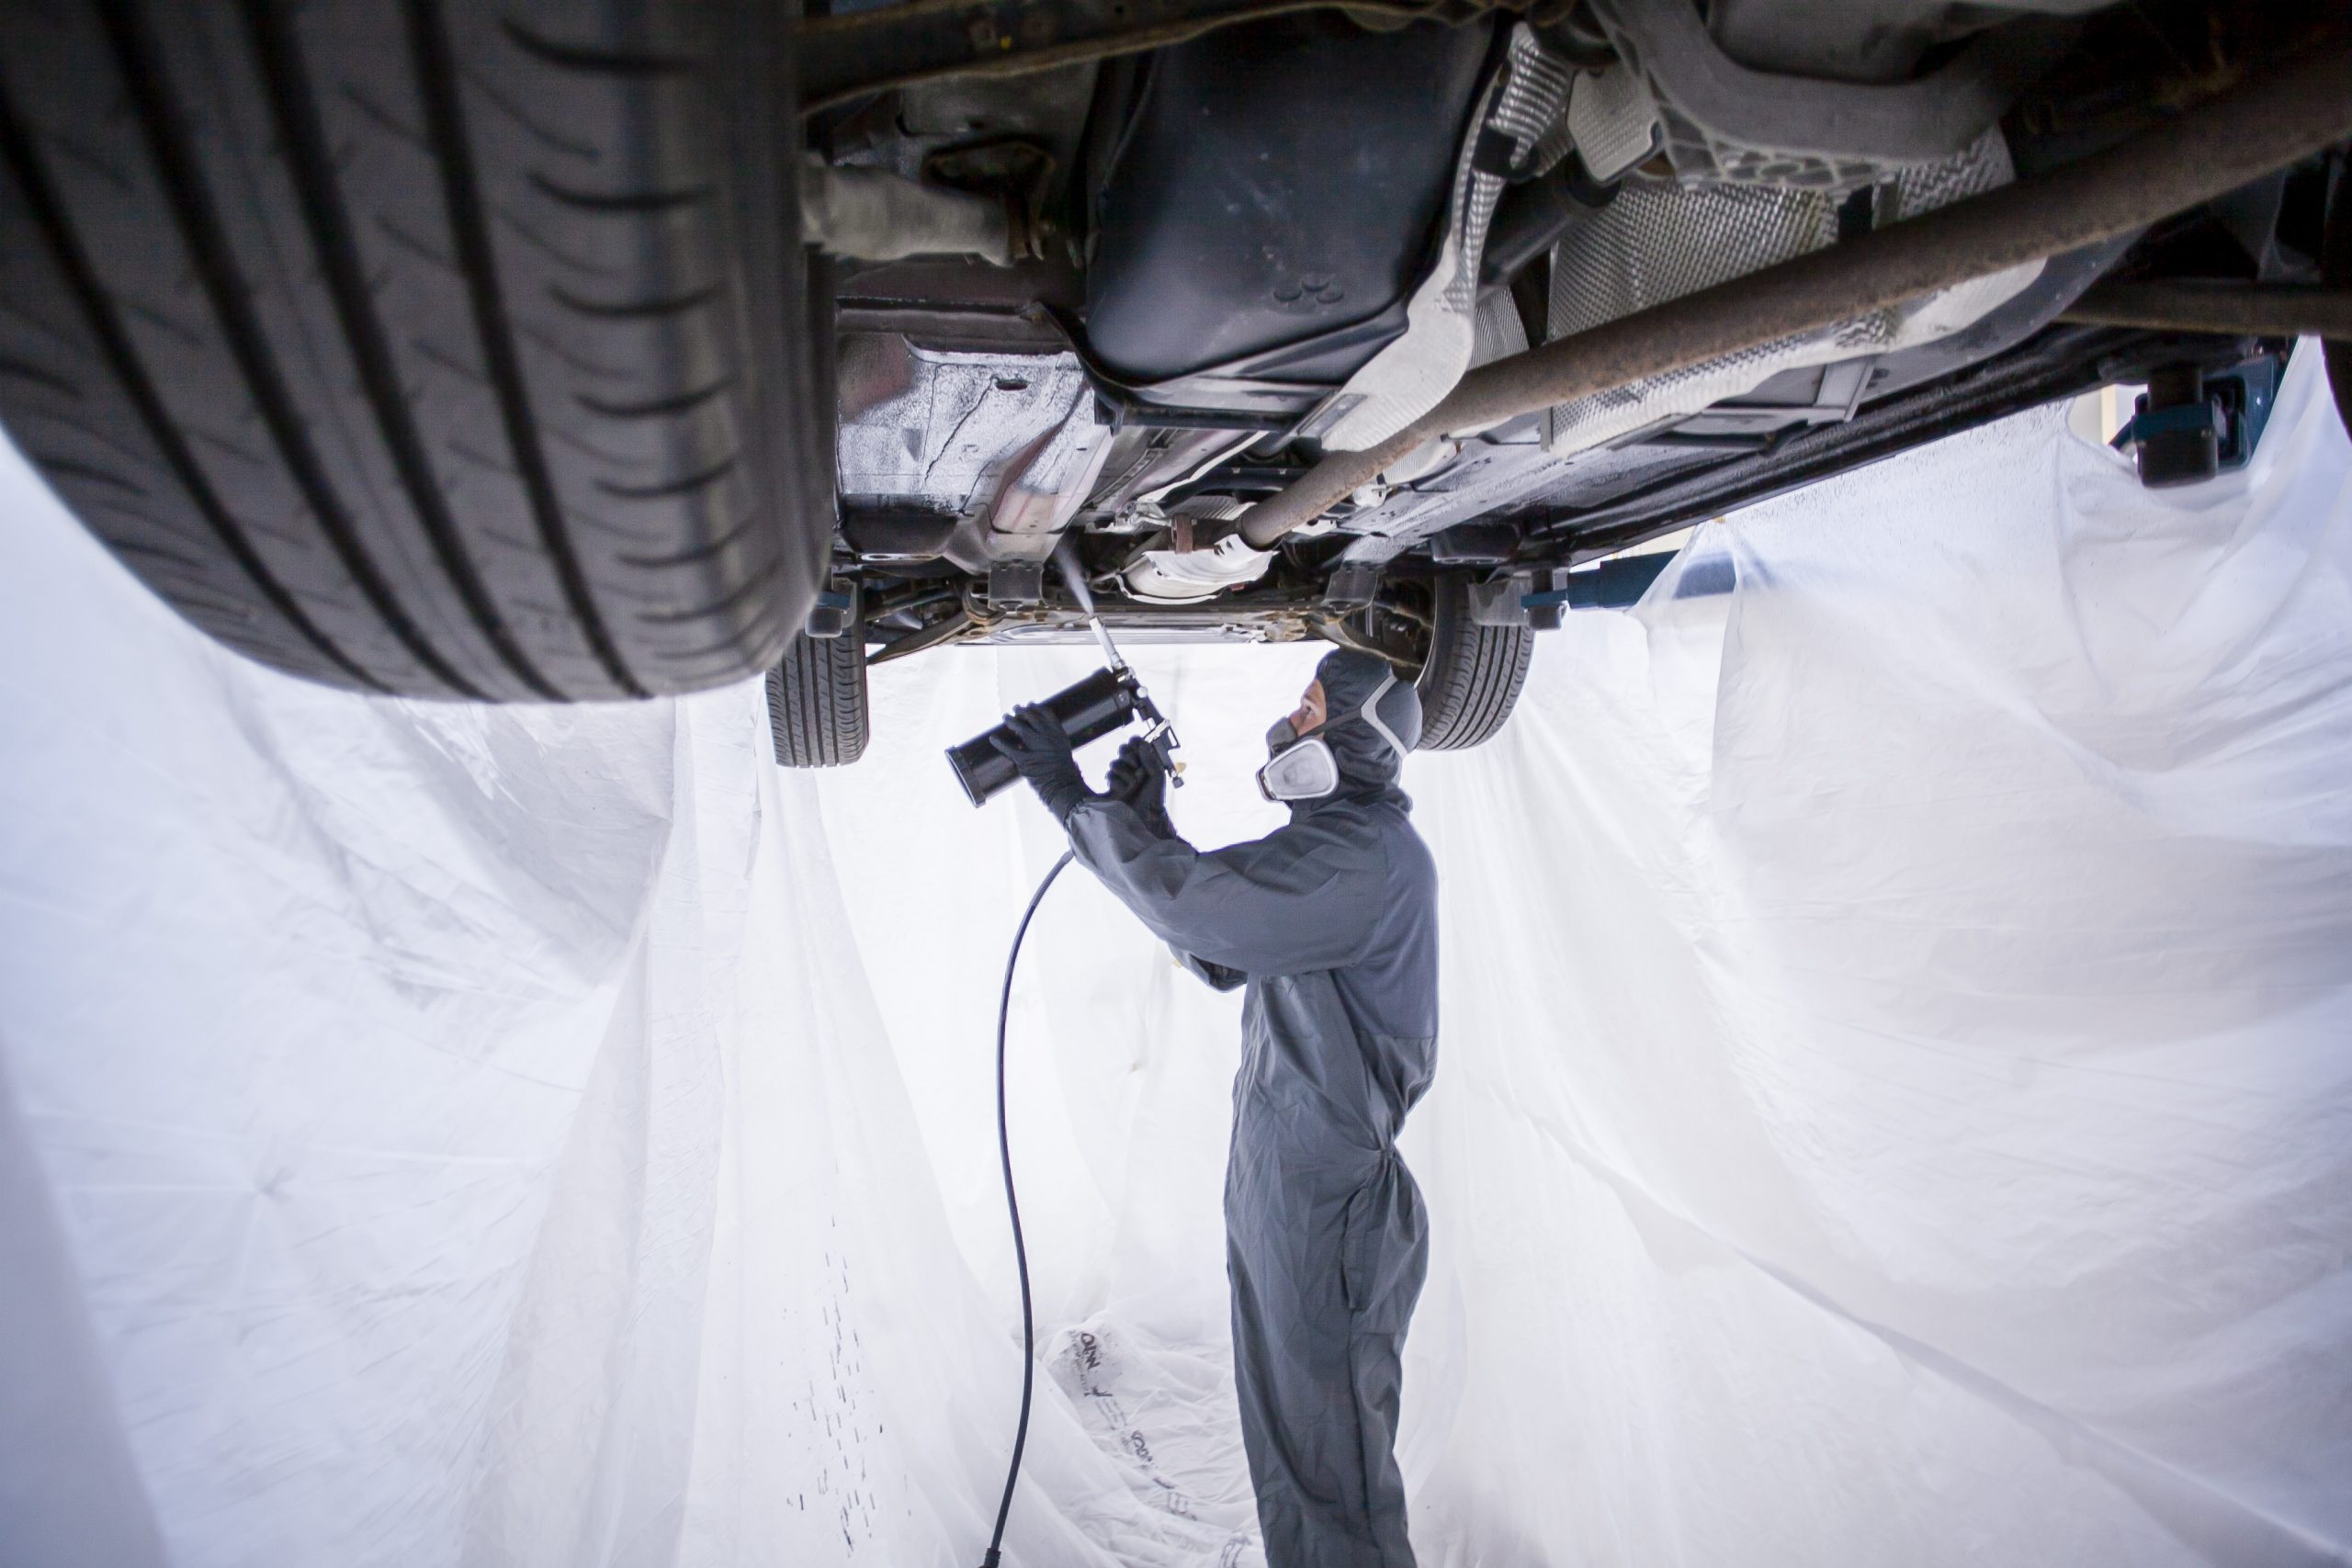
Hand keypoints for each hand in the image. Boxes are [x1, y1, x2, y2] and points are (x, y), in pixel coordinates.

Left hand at [989, 703, 1089, 822]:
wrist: (1063, 787)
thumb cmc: (1065, 772)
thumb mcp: (1064, 751)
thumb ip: (1055, 741)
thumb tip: (1045, 735)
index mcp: (1059, 735)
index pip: (1047, 714)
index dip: (1037, 708)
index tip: (1031, 704)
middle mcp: (1048, 738)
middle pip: (1032, 718)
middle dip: (1023, 711)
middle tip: (1015, 708)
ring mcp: (1036, 748)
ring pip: (1020, 728)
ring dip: (1011, 721)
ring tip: (1006, 717)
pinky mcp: (1025, 760)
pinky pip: (1009, 749)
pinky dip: (1000, 743)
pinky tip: (993, 739)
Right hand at [1105, 735, 1169, 830]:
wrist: (1147, 817)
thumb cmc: (1155, 798)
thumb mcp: (1158, 776)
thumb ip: (1151, 759)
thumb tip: (1142, 744)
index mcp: (1145, 761)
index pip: (1136, 743)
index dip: (1135, 743)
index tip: (1139, 747)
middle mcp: (1132, 766)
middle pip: (1123, 749)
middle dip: (1128, 755)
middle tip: (1136, 765)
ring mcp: (1122, 776)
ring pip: (1114, 763)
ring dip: (1125, 773)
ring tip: (1134, 784)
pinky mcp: (1113, 787)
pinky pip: (1109, 776)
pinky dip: (1118, 783)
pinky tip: (1126, 790)